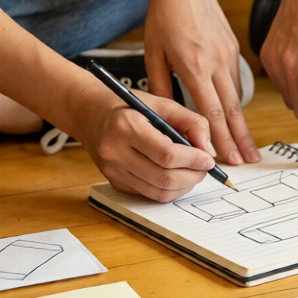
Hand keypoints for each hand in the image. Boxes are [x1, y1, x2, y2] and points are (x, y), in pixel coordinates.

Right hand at [71, 84, 215, 201]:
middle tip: (204, 168)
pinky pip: (148, 194)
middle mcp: (115, 151)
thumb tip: (207, 150)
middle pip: (164, 177)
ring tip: (193, 172)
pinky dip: (168, 189)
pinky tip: (176, 176)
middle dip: (192, 176)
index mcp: (126, 126)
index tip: (208, 159)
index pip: (167, 154)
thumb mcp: (161, 103)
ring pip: (158, 192)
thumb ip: (190, 122)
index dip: (193, 160)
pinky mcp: (115, 182)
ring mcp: (113, 170)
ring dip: (183, 186)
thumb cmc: (127, 106)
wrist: (89, 113)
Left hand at [143, 0, 259, 164]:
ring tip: (249, 148)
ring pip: (237, 98)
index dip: (220, 139)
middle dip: (240, 140)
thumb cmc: (163, 15)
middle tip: (248, 162)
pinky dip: (238, 103)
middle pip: (231, 110)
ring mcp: (228, 55)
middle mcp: (216, 62)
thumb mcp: (152, 53)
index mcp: (194, 65)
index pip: (210, 112)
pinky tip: (239, 119)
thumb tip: (166, 117)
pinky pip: (237, 82)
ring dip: (243, 126)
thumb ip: (160, 87)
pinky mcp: (233, 49)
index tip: (226, 159)